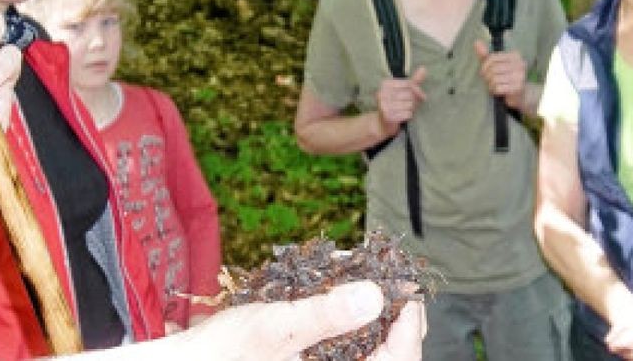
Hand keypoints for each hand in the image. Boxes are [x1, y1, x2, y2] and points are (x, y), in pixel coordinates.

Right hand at [163, 281, 423, 360]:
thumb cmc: (222, 353)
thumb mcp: (274, 327)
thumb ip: (324, 313)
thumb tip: (374, 295)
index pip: (397, 360)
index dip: (410, 325)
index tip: (410, 289)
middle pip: (388, 356)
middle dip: (395, 319)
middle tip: (393, 280)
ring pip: (367, 352)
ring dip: (372, 318)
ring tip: (365, 281)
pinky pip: (343, 350)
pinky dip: (348, 324)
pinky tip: (337, 297)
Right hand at [375, 67, 426, 136]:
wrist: (381, 123)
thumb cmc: (395, 105)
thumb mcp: (404, 91)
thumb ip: (414, 80)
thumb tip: (424, 68)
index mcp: (385, 84)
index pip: (410, 84)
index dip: (417, 91)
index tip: (418, 96)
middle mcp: (382, 93)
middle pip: (410, 95)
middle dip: (413, 101)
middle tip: (409, 105)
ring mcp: (384, 104)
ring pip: (410, 105)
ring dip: (411, 109)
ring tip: (404, 110)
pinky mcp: (388, 116)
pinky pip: (407, 114)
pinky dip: (408, 116)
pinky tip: (402, 116)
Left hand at [474, 41, 527, 110]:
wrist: (521, 94)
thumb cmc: (505, 77)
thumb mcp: (495, 64)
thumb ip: (485, 55)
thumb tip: (476, 42)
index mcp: (515, 55)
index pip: (491, 58)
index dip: (484, 66)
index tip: (484, 71)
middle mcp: (520, 64)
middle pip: (492, 69)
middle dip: (487, 76)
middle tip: (489, 80)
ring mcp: (520, 76)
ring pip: (494, 79)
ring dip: (490, 84)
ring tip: (494, 85)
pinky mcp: (518, 87)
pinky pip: (498, 88)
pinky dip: (494, 90)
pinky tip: (498, 91)